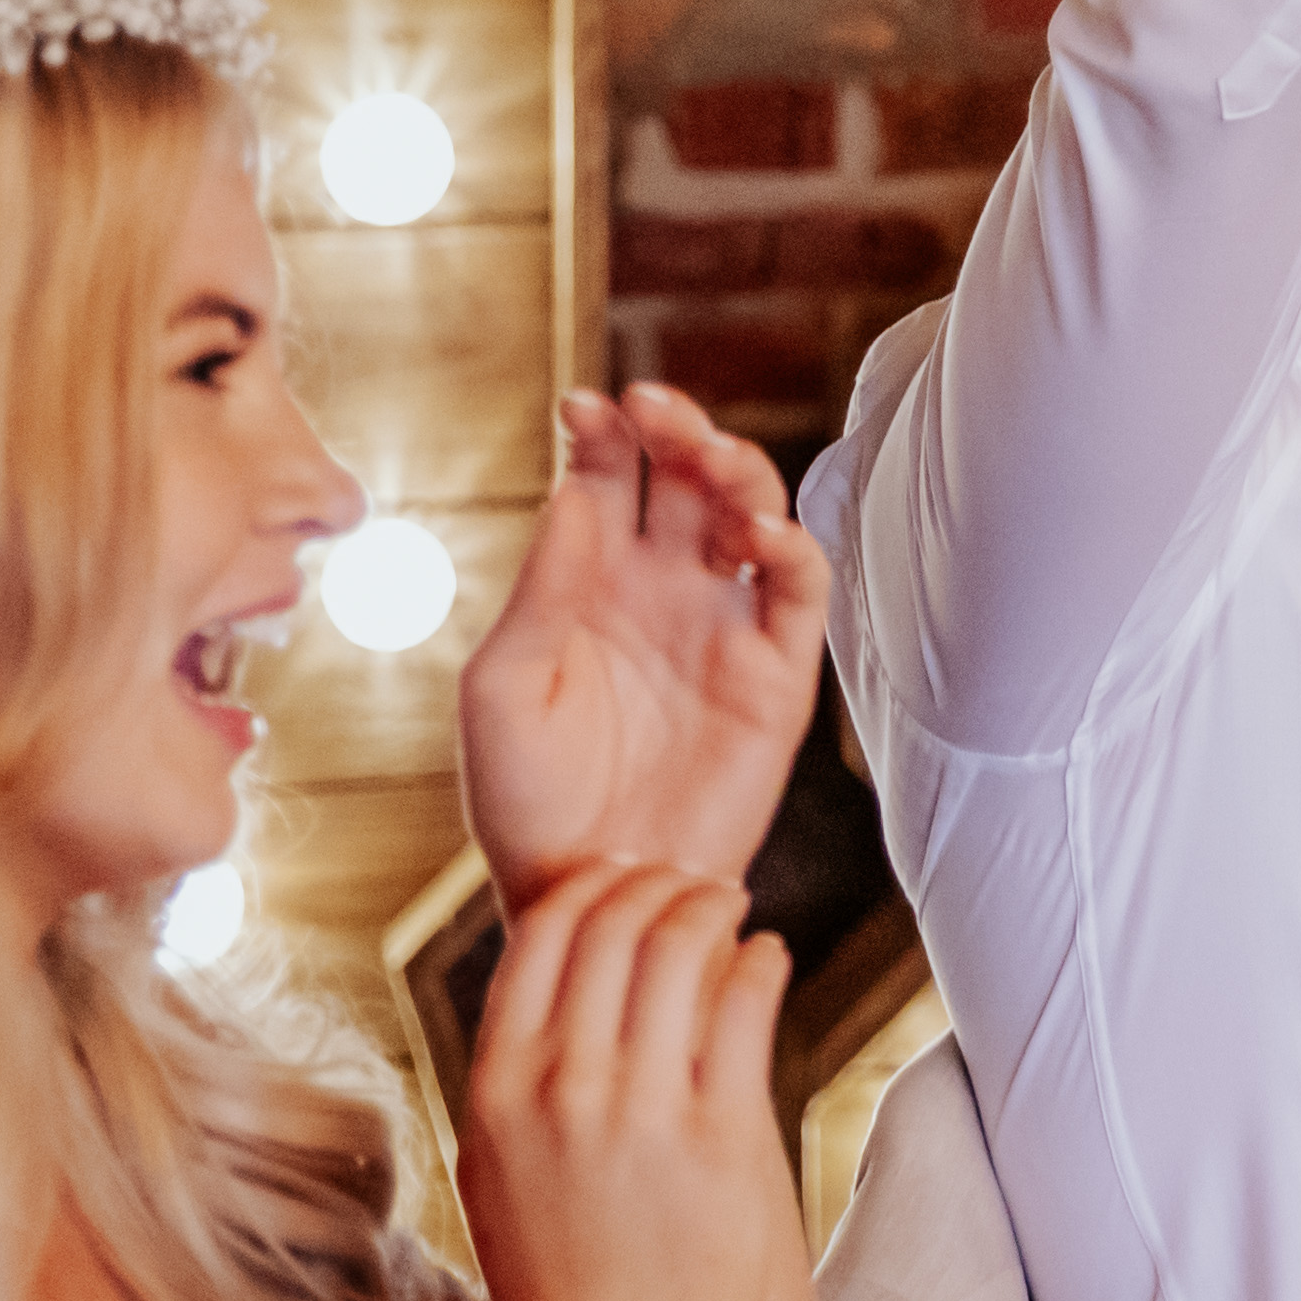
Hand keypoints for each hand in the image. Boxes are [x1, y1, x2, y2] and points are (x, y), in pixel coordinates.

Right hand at [456, 858, 794, 1300]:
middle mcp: (562, 1089)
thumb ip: (521, 1074)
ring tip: (732, 907)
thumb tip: (563, 981)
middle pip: (615, 925)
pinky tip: (768, 956)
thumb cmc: (556, 1286)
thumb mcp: (498, 1170)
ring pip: (682, 948)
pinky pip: (745, 1006)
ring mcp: (642, 1112)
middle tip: (690, 880)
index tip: (624, 875)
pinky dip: (761, 961)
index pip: (541, 935)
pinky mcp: (720, 1140)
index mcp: (496, 1090)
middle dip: (659, 885)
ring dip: (714, 908)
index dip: (591, 886)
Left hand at [460, 385, 828, 908]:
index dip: (602, 431)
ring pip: (750, 513)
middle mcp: (661, 589)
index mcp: (588, 583)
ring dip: (737, 470)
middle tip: (656, 407)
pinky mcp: (775, 674)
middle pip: (684, 475)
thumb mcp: (501, 690)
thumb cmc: (526, 802)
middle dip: (676, 427)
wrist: (586, 895)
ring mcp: (721, 626)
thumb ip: (542, 590)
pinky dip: (792, 549)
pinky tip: (758, 536)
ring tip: (709, 458)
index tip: (583, 405)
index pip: (605, 475)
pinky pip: (798, 592)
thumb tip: (577, 494)